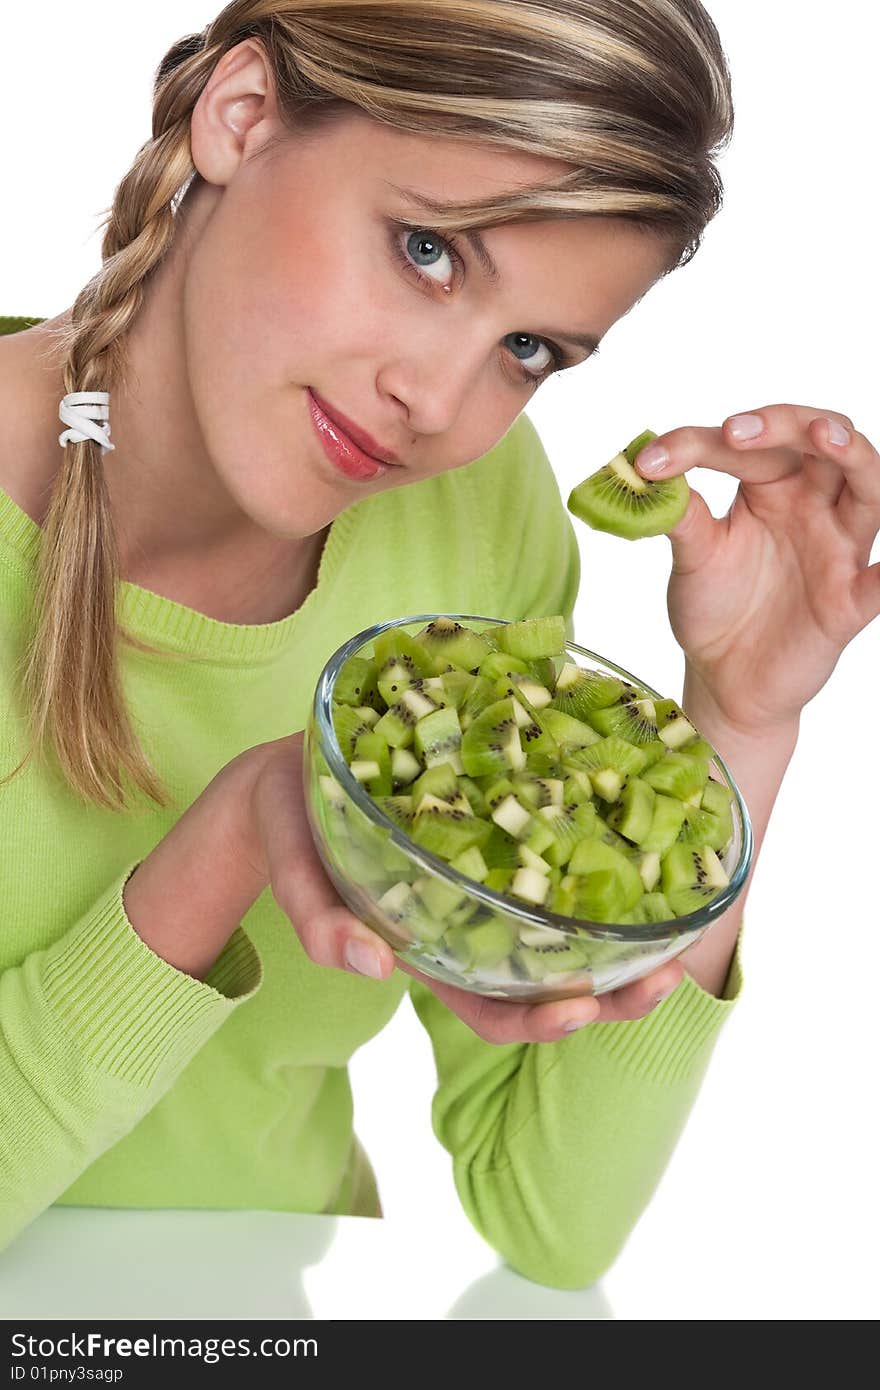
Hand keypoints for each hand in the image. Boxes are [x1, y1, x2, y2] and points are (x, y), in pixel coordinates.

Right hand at [242, 733, 684, 1043]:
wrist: (288, 776)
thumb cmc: (290, 831)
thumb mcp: (296, 874)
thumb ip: (322, 924)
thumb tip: (372, 967)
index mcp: (428, 947)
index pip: (493, 1009)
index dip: (540, 1022)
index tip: (583, 1013)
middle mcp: (472, 921)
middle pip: (552, 979)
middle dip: (613, 992)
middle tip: (665, 977)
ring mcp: (489, 876)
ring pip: (567, 922)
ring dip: (624, 930)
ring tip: (681, 918)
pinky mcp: (498, 825)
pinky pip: (556, 853)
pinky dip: (601, 859)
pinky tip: (641, 836)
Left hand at [635, 404, 879, 733]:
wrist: (724, 679)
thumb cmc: (714, 608)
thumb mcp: (692, 556)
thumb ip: (679, 515)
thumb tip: (646, 471)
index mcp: (771, 488)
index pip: (749, 447)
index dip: (699, 444)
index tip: (652, 460)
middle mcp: (813, 507)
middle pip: (823, 444)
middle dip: (787, 424)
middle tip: (737, 430)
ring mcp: (838, 551)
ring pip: (869, 488)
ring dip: (854, 455)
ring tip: (825, 435)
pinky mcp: (849, 602)